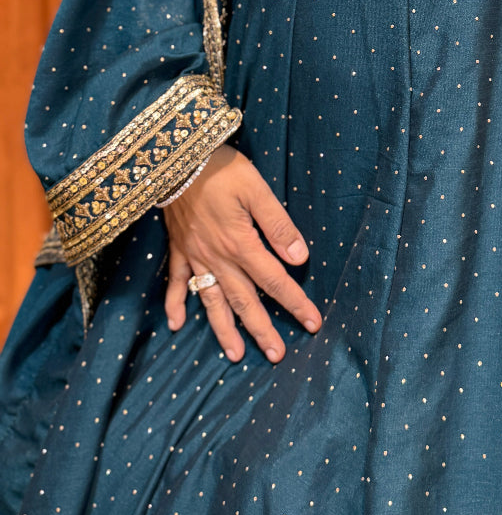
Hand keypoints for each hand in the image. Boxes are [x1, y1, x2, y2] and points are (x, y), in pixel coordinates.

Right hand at [163, 143, 321, 362]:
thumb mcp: (256, 189)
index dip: (295, 303)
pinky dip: (175, 303)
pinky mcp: (178, 249)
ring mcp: (195, 256)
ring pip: (212, 300)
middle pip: (245, 301)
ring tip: (235, 355)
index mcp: (241, 244)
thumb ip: (278, 224)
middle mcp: (218, 258)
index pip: (275, 280)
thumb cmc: (220, 169)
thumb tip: (299, 257)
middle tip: (277, 356)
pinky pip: (175, 283)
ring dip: (224, 329)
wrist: (175, 159)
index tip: (313, 323)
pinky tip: (176, 324)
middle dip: (263, 330)